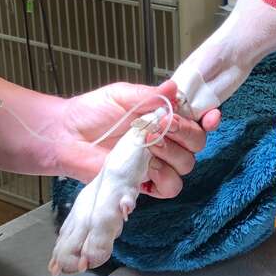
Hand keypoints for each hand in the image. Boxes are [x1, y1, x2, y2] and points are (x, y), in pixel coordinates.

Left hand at [52, 80, 220, 197]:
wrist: (65, 135)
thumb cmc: (90, 112)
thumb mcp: (123, 95)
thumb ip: (151, 95)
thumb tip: (175, 87)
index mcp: (165, 117)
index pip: (198, 119)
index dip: (210, 118)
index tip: (210, 117)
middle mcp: (166, 140)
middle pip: (197, 143)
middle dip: (186, 133)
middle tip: (164, 124)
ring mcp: (156, 163)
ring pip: (186, 166)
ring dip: (173, 154)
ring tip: (150, 144)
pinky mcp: (144, 183)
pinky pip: (169, 187)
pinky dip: (164, 177)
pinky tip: (149, 166)